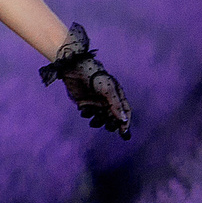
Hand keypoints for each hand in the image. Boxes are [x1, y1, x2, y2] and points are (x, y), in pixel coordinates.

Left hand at [39, 22, 131, 139]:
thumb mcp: (108, 90)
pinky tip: (83, 109)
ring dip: (98, 122)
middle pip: (113, 118)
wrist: (75, 68)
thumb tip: (123, 120)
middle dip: (112, 124)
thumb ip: (116, 105)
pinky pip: (88, 114)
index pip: (125, 112)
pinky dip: (87, 114)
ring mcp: (96, 102)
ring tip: (94, 122)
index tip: (124, 133)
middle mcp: (107, 100)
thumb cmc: (95, 76)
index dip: (126, 123)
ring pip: (100, 118)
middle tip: (109, 127)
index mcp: (117, 95)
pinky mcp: (84, 103)